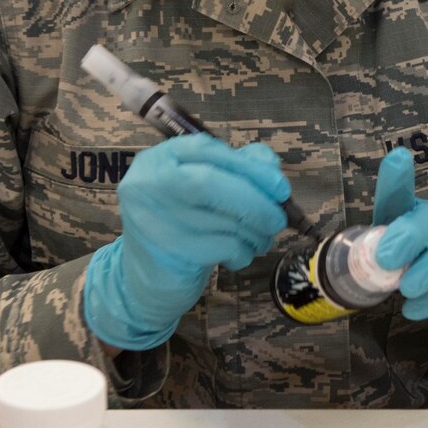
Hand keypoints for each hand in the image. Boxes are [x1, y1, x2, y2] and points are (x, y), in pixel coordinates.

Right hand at [84, 134, 289, 349]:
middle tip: (278, 219)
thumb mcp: (204, 190)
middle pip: (209, 183)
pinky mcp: (168, 253)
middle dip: (255, 201)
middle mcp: (148, 184)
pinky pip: (223, 247)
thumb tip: (270, 168)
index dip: (248, 166)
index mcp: (158, 160)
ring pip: (222, 219)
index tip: (279, 186)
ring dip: (256, 232)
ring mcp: (153, 219)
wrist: (148, 278)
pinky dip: (243, 252)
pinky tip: (238, 255)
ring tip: (261, 238)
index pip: (204, 149)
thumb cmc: (184, 225)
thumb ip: (236, 169)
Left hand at [372, 148, 427, 332]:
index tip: (397, 158)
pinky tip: (412, 309)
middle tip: (386, 258)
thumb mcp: (388, 252)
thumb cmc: (413, 260)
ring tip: (405, 288)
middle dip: (412, 235)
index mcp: (410, 213)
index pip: (402, 193)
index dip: (399, 177)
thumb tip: (365, 260)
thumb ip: (374, 253)